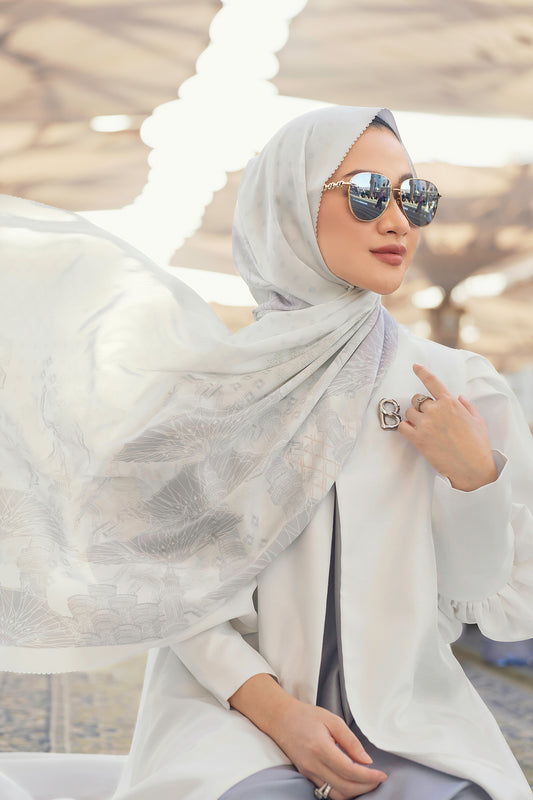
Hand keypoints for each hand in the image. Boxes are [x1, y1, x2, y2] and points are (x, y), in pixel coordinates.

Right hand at [270, 697, 387, 798]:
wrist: (281, 719)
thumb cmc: (307, 716)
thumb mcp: (332, 720)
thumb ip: (350, 740)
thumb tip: (366, 760)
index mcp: (320, 748)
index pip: (349, 770)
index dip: (368, 776)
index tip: (382, 775)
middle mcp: (313, 764)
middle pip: (345, 787)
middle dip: (365, 787)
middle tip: (378, 779)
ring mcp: (308, 772)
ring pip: (336, 794)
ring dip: (354, 792)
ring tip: (367, 782)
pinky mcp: (306, 775)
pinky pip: (327, 792)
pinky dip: (342, 791)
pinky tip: (351, 782)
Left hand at [397, 364, 497, 491]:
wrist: (472, 467)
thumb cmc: (478, 445)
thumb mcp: (478, 421)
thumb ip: (467, 406)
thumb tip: (459, 397)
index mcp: (451, 403)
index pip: (433, 382)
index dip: (422, 372)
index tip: (415, 366)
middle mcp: (436, 410)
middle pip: (417, 399)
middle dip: (421, 406)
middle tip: (429, 418)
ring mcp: (426, 424)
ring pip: (409, 412)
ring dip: (413, 417)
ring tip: (424, 428)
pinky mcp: (418, 439)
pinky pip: (402, 427)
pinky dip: (405, 428)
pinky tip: (413, 432)